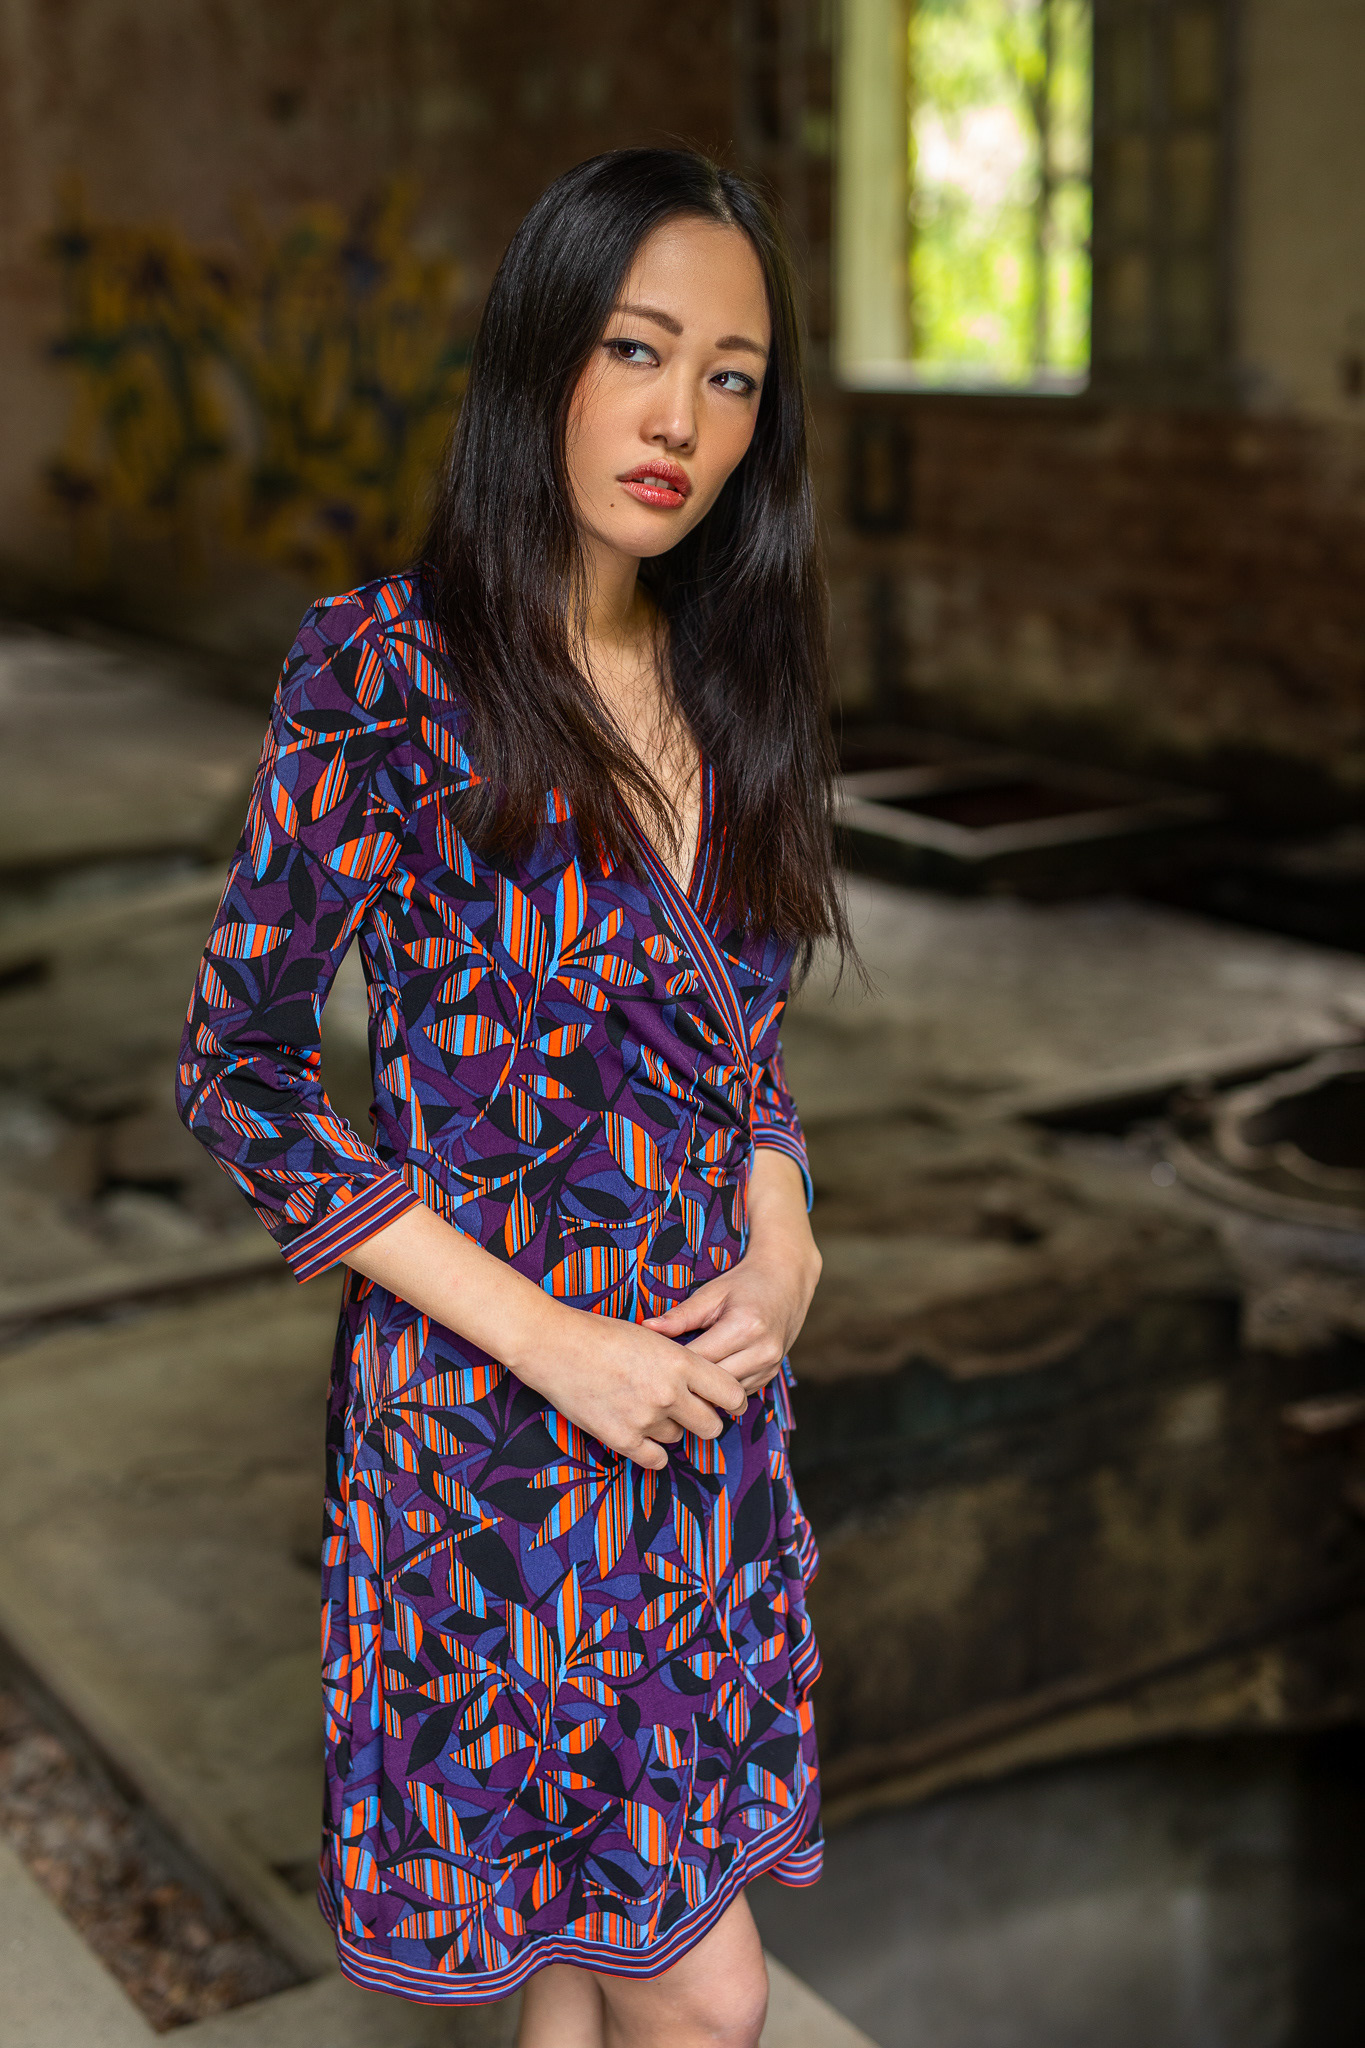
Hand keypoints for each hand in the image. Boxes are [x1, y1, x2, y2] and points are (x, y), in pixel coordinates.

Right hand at [528, 1310, 749, 1471]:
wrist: (553, 1345)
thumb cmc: (601, 1334)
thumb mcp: (652, 1337)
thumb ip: (681, 1362)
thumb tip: (706, 1384)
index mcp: (680, 1362)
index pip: (731, 1394)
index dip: (731, 1400)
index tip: (725, 1402)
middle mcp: (668, 1393)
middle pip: (711, 1425)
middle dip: (704, 1420)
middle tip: (689, 1411)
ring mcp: (645, 1418)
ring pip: (679, 1438)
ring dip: (670, 1428)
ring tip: (646, 1407)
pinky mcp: (621, 1438)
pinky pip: (655, 1459)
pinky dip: (652, 1450)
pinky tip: (641, 1433)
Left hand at [643, 1238, 821, 1396]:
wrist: (786, 1281)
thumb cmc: (744, 1283)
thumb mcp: (711, 1293)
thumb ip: (680, 1315)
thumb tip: (647, 1328)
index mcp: (745, 1327)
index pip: (699, 1359)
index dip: (673, 1362)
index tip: (651, 1360)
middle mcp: (762, 1351)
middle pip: (713, 1382)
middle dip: (687, 1380)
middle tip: (662, 1374)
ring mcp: (770, 1366)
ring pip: (726, 1393)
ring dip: (705, 1387)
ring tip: (683, 1377)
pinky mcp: (771, 1374)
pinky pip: (738, 1392)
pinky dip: (721, 1388)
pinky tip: (706, 1377)